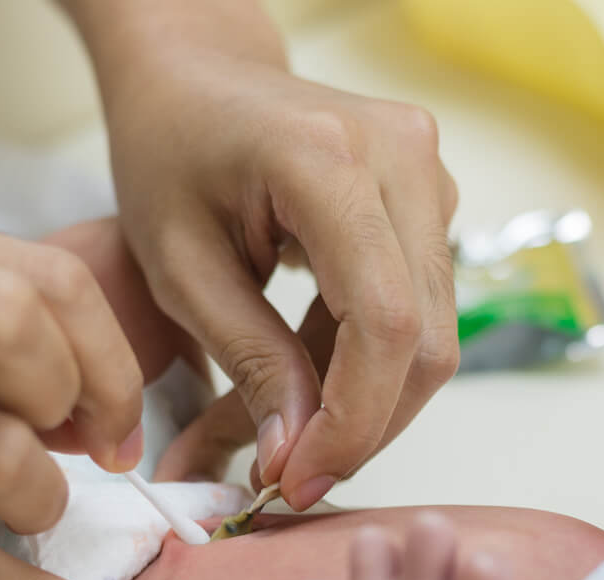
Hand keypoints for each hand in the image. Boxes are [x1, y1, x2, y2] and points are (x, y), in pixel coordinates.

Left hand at [102, 49, 459, 505]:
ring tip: (284, 435)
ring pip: (431, 335)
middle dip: (360, 427)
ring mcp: (430, 174)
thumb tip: (294, 455)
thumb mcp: (180, 267)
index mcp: (328, 158)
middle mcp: (403, 157)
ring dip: (363, 404)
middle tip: (288, 476)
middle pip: (423, 339)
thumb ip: (247, 360)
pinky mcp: (433, 199)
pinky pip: (419, 310)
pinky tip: (306, 385)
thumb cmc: (170, 151)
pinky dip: (366, 366)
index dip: (352, 420)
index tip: (297, 478)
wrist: (198, 76)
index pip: (382, 320)